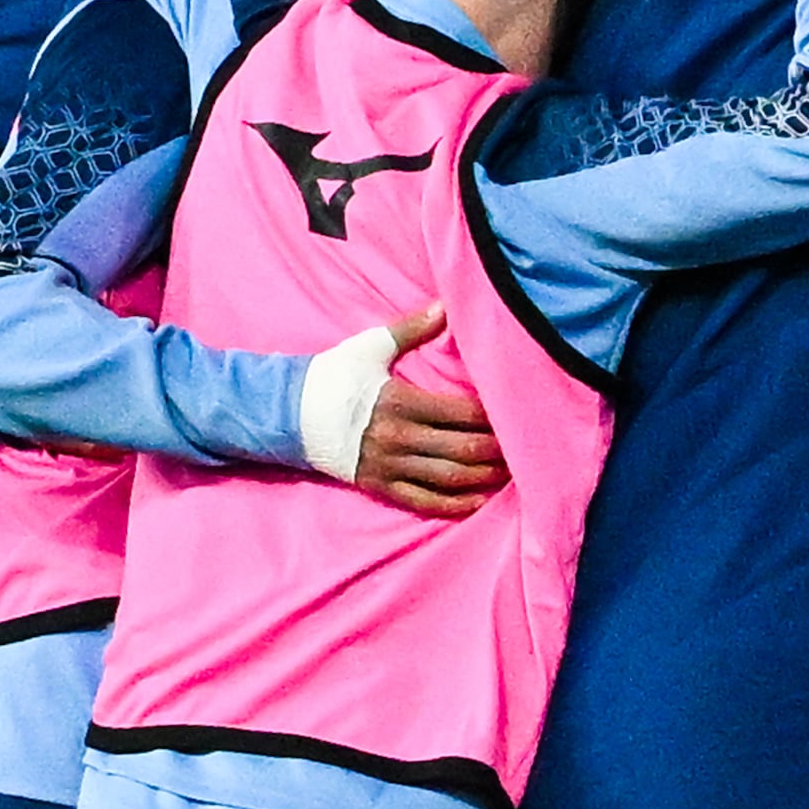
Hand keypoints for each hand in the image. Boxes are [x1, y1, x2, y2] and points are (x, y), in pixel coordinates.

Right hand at [348, 306, 506, 517]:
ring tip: (511, 471)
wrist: (285, 414)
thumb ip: (411, 328)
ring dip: (485, 477)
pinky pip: (426, 501)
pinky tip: (480, 499)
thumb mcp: (369, 347)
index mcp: (400, 402)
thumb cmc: (331, 377)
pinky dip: (456, 503)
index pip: (462, 412)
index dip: (493, 416)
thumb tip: (445, 304)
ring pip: (450, 478)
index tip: (515, 413)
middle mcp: (397, 438)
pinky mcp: (379, 486)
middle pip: (463, 448)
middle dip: (498, 449)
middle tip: (523, 445)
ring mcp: (388, 466)